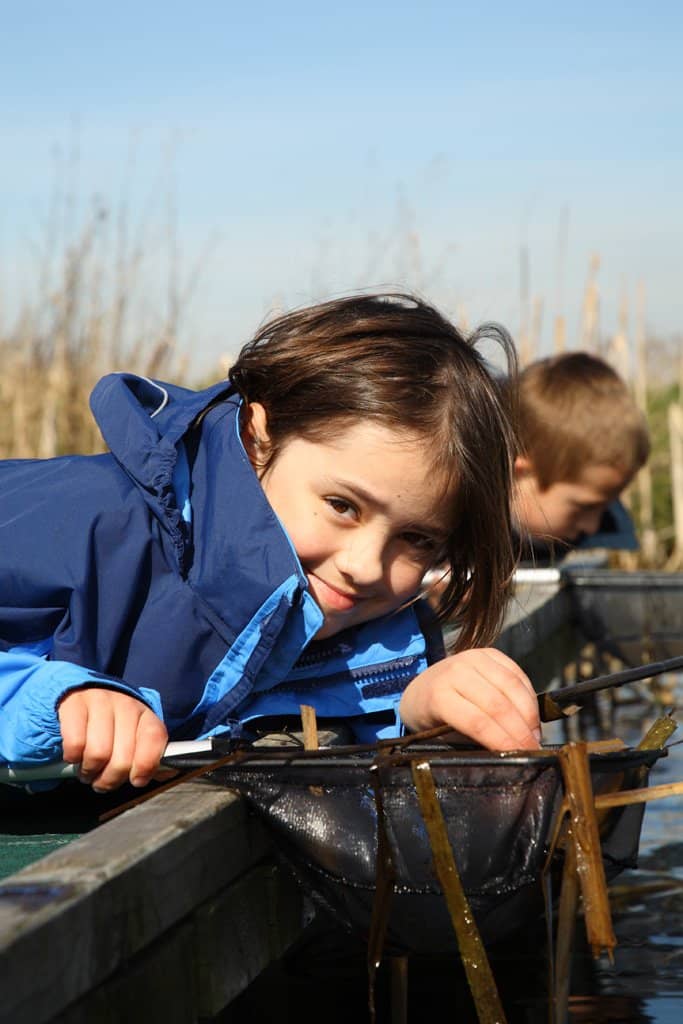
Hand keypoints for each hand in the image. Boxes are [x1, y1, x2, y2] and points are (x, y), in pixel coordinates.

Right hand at [58, 688, 167, 790]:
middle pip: (123, 760)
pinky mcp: (74, 704)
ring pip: (98, 754)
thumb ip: (146, 759)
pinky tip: (74, 755)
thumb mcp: (134, 737)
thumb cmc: (112, 725)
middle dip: (110, 779)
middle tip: (101, 780)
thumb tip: (152, 778)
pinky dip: (73, 757)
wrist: (83, 694)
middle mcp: (125, 705)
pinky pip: (75, 744)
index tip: (135, 780)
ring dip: (89, 771)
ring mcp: (100, 702)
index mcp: (145, 714)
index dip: (146, 766)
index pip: (154, 739)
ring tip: (87, 770)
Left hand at [399, 648, 540, 750]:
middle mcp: (456, 672)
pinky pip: (517, 673)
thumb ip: (472, 743)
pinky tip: (532, 716)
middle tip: (533, 750)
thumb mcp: (444, 737)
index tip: (520, 756)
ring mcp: (473, 658)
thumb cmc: (433, 719)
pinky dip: (529, 696)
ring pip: (512, 686)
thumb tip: (507, 757)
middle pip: (498, 704)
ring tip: (535, 735)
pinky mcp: (489, 652)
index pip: (478, 722)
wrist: (421, 688)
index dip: (503, 740)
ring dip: (529, 714)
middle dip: (521, 731)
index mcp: (439, 696)